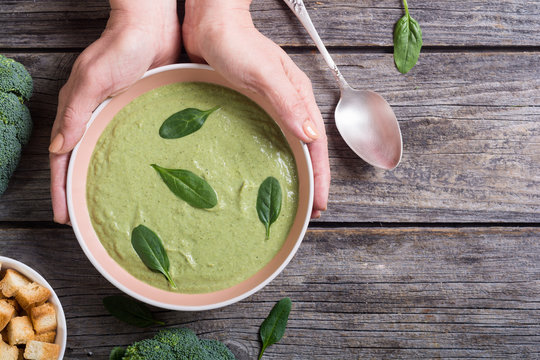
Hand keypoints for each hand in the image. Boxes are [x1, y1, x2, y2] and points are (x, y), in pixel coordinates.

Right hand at [49, 0, 180, 223]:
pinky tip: (138, 178)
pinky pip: (129, 144)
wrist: (152, 27)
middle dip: (78, 191)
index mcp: (76, 110)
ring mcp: (116, 116)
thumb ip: (75, 113)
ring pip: (103, 155)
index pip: (61, 158)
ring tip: (108, 204)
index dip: (60, 188)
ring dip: (102, 179)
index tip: (62, 216)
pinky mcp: (138, 112)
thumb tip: (59, 148)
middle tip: (83, 218)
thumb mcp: (93, 80)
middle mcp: (93, 117)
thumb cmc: (121, 47)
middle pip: (80, 161)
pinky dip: (126, 163)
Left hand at [183, 0, 329, 217]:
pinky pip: (268, 138)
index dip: (321, 175)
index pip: (317, 144)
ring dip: (294, 171)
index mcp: (299, 96)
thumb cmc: (236, 44)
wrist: (209, 24)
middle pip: (308, 148)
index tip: (320, 202)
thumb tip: (311, 137)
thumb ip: (289, 104)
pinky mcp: (252, 107)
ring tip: (291, 196)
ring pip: (289, 145)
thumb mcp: (264, 74)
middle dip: (312, 179)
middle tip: (309, 209)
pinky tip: (263, 170)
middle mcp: (288, 104)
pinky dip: (273, 158)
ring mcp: (271, 107)